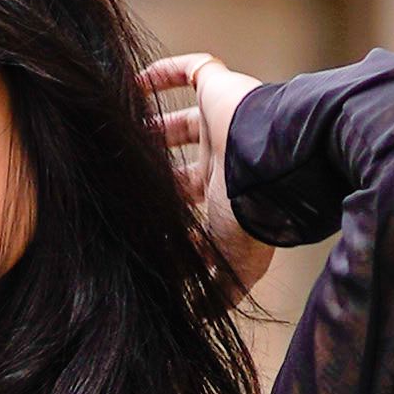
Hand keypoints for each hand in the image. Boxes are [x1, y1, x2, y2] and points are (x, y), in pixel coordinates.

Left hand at [141, 52, 275, 295]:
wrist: (276, 160)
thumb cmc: (255, 212)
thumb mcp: (234, 263)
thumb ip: (217, 292)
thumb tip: (197, 324)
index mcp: (228, 196)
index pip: (194, 205)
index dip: (170, 215)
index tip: (139, 223)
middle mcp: (225, 159)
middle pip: (185, 165)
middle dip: (157, 174)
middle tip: (119, 178)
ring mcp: (224, 121)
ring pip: (183, 122)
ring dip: (153, 129)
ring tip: (117, 135)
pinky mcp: (220, 87)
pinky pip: (190, 70)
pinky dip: (161, 74)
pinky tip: (131, 85)